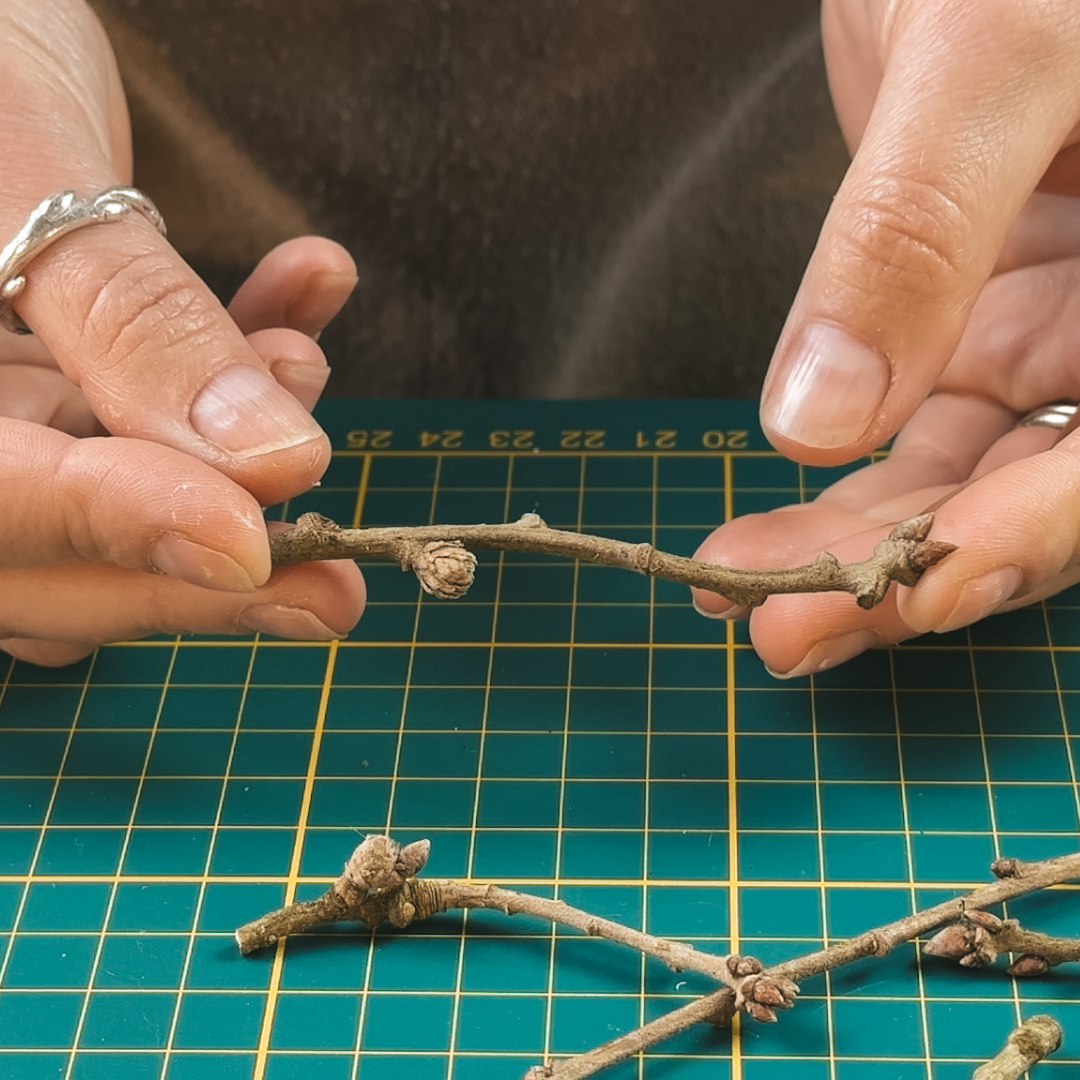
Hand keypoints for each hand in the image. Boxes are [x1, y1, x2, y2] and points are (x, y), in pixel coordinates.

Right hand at [0, 1, 363, 664]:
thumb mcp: (27, 157)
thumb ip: (132, 319)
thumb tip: (267, 462)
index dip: (114, 528)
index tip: (249, 546)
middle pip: (56, 552)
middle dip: (209, 566)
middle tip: (336, 588)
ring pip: (124, 500)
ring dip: (240, 458)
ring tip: (301, 361)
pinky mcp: (60, 381)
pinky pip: (158, 417)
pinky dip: (245, 368)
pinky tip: (309, 296)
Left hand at [694, 0, 1079, 674]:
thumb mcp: (990, 46)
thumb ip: (914, 230)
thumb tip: (821, 420)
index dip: (1022, 540)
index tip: (907, 598)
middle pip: (1029, 493)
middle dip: (901, 570)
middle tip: (774, 624)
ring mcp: (1056, 329)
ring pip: (959, 476)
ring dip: (850, 542)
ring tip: (735, 586)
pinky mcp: (976, 318)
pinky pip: (914, 428)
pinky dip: (838, 482)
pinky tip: (762, 523)